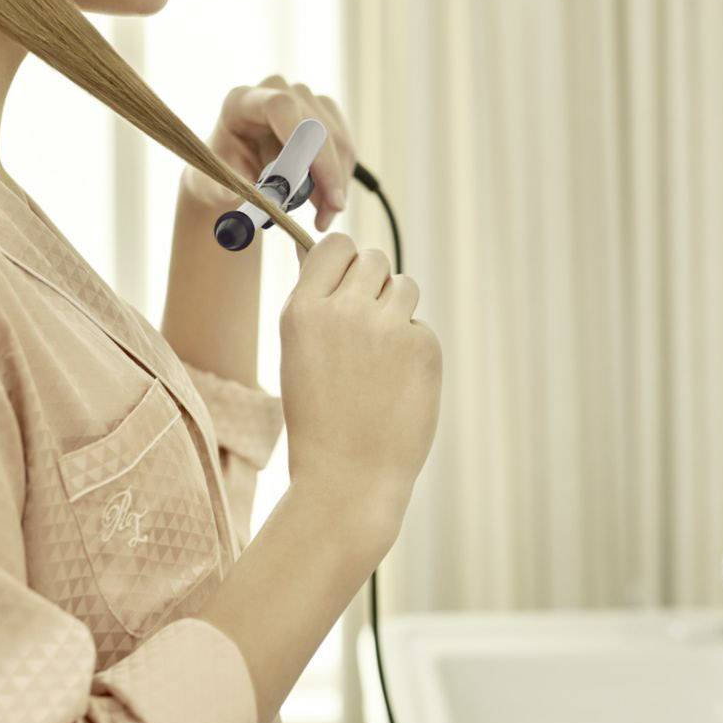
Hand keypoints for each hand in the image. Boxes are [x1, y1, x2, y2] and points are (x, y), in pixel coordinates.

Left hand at [179, 73, 358, 231]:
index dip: (301, 140)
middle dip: (326, 176)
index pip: (281, 108)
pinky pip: (345, 146)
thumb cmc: (221, 175)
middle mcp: (276, 90)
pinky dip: (340, 178)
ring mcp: (304, 98)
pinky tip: (326, 200)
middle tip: (325, 217)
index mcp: (242, 101)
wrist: (233, 169)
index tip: (316, 183)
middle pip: (316, 127)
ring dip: (335, 182)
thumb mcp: (215, 186)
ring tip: (321, 216)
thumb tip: (255, 201)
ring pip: (337, 140)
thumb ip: (232, 192)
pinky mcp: (326, 112)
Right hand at [279, 233, 440, 546]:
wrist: (347, 477)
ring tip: (380, 360)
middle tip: (367, 330)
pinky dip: (414, 350)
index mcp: (303, 309)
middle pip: (374, 259)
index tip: (346, 285)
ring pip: (405, 287)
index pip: (337, 244)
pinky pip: (421, 327)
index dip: (345, 262)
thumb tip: (329, 252)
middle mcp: (344, 309)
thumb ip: (317, 301)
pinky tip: (396, 385)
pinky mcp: (423, 346)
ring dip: (397, 312)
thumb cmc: (318, 417)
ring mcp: (387, 327)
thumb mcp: (299, 351)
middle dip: (374, 286)